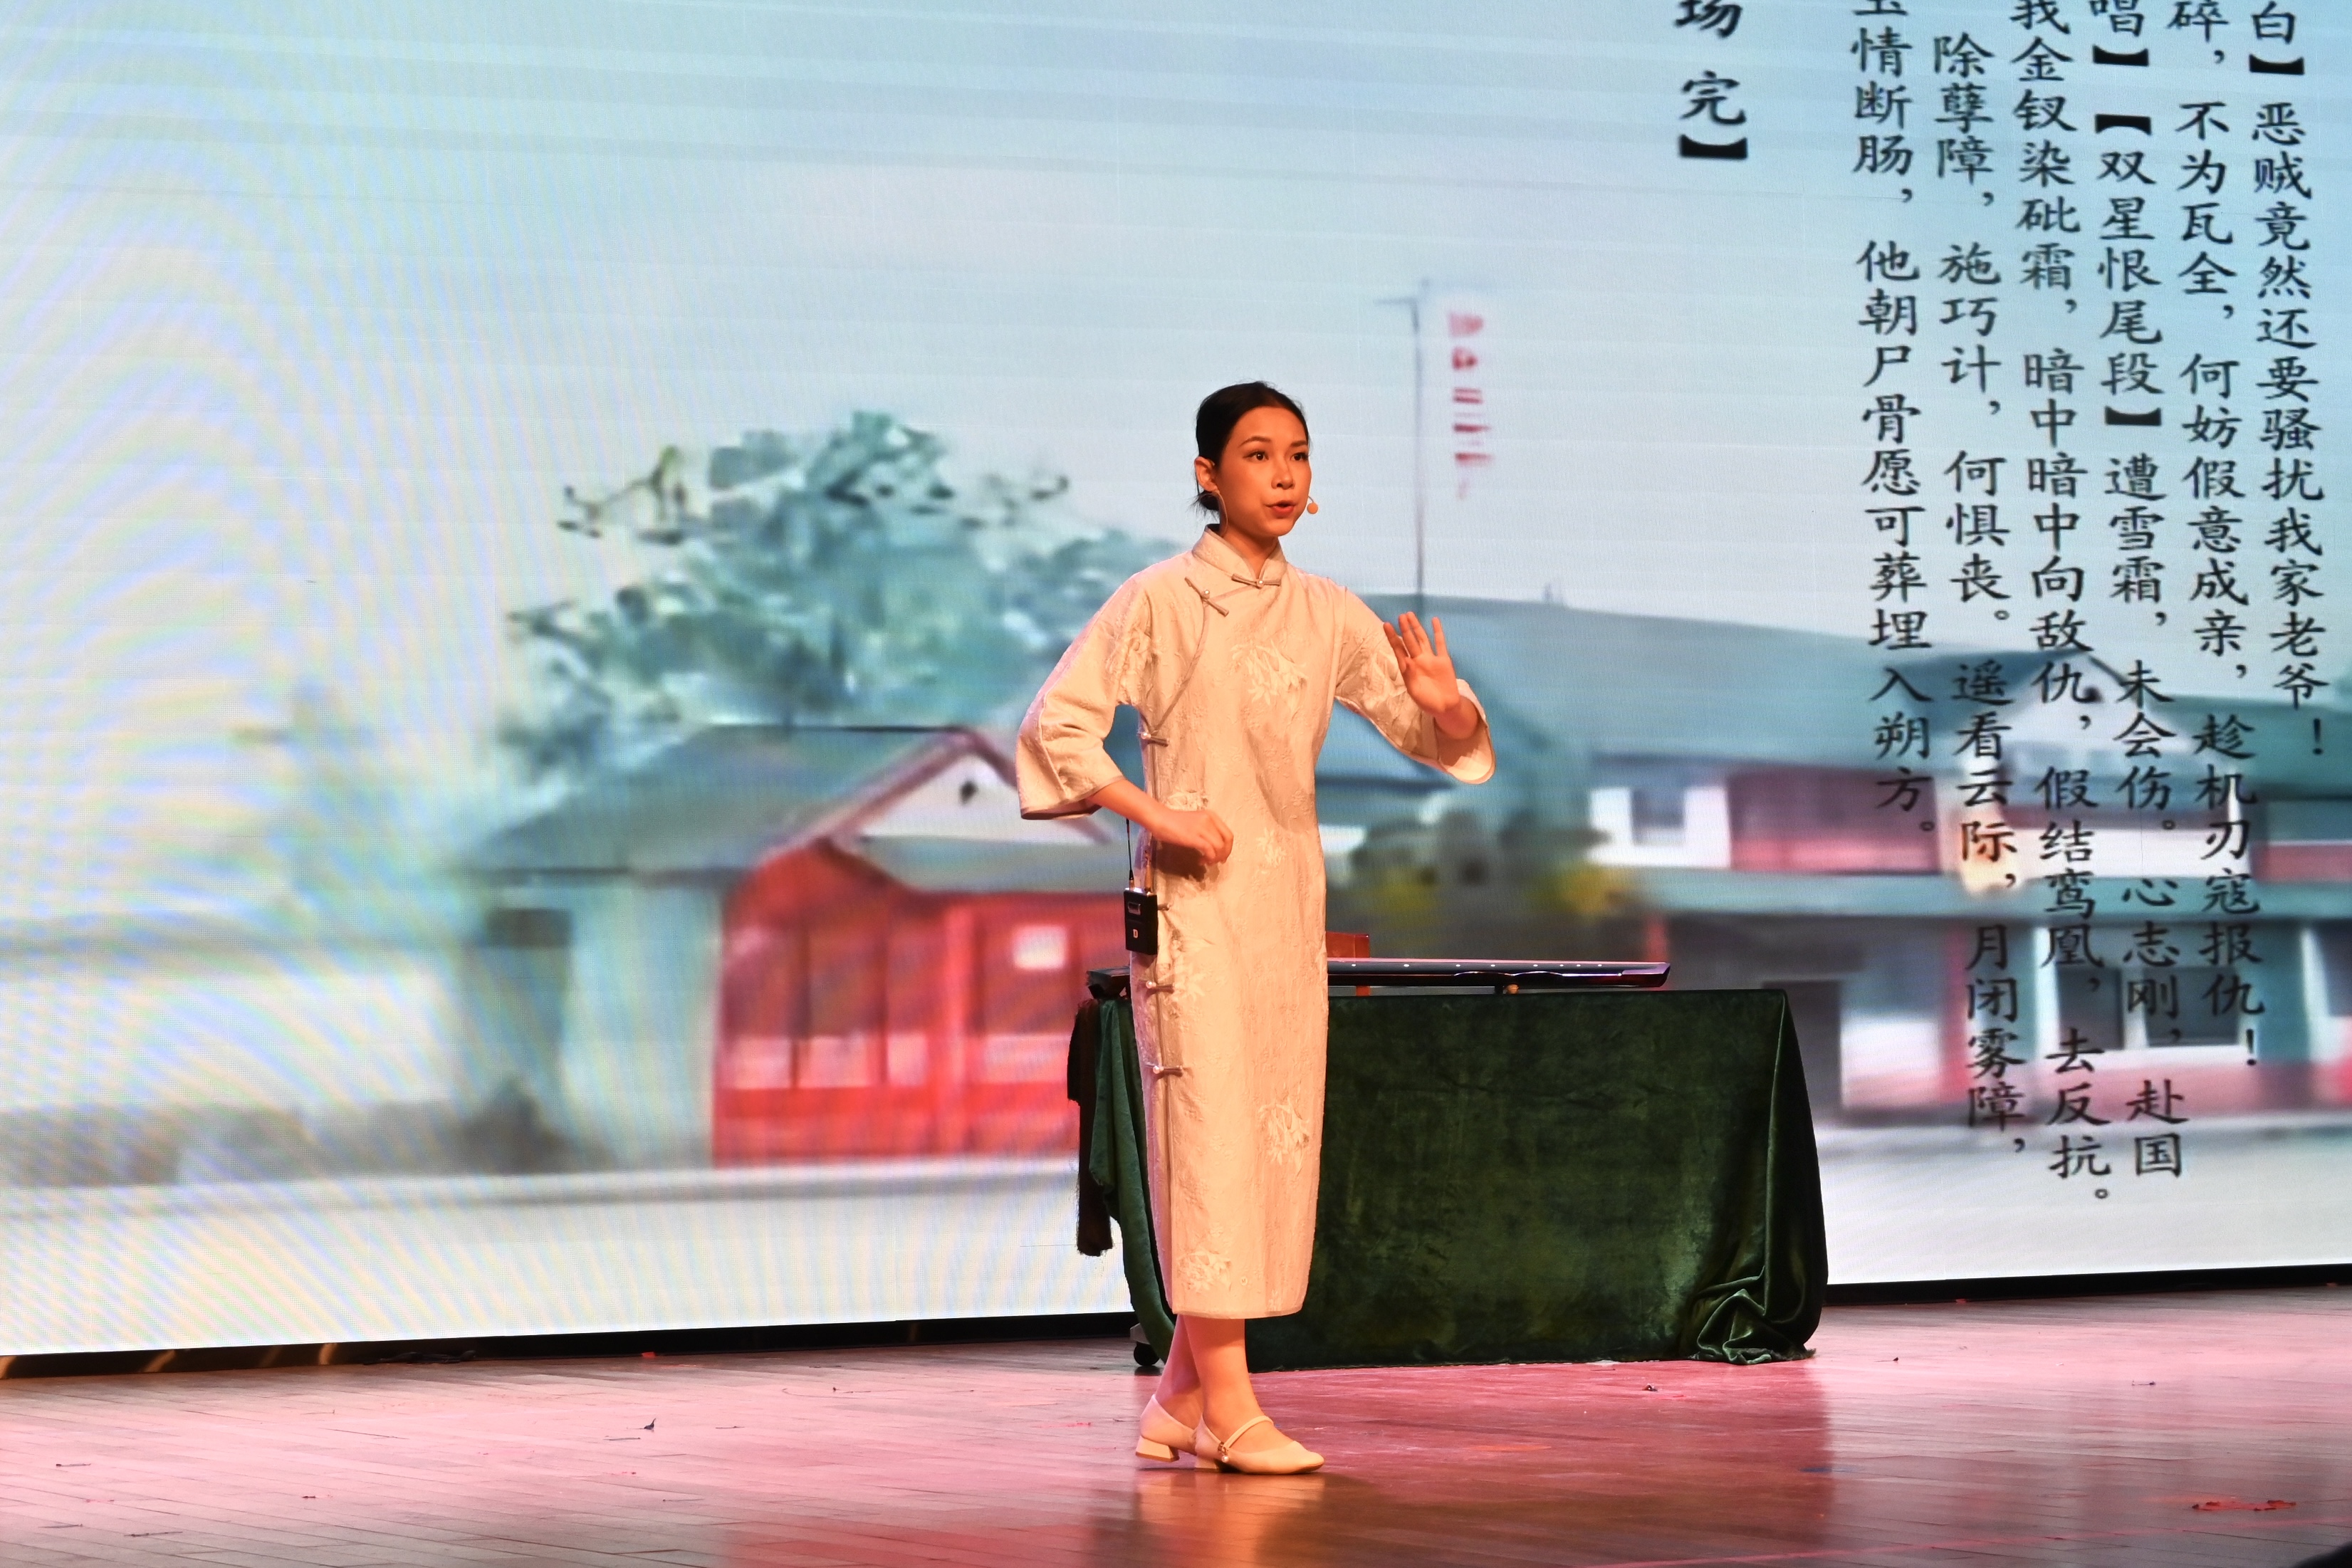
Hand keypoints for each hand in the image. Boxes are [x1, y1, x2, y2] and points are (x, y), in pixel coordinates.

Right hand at [1149, 807, 1233, 865]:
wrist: (1160, 819)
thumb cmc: (1174, 822)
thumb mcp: (1196, 822)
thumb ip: (1207, 831)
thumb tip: (1215, 847)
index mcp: (1212, 816)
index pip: (1228, 834)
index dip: (1228, 848)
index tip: (1222, 856)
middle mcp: (1210, 820)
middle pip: (1226, 842)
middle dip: (1223, 855)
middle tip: (1216, 862)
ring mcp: (1202, 828)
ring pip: (1219, 847)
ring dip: (1215, 858)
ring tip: (1205, 862)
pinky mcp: (1194, 836)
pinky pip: (1209, 850)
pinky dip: (1208, 858)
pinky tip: (1200, 861)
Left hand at [1383, 612, 1473, 735]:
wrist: (1444, 707)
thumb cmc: (1426, 701)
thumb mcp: (1414, 691)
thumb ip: (1409, 675)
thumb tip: (1405, 660)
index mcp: (1408, 669)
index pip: (1399, 649)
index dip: (1392, 637)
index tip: (1386, 625)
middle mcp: (1418, 661)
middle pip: (1410, 641)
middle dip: (1405, 629)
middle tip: (1400, 616)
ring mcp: (1431, 659)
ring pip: (1422, 639)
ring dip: (1416, 627)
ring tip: (1410, 615)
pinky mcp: (1444, 661)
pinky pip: (1440, 644)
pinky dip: (1438, 632)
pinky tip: (1434, 621)